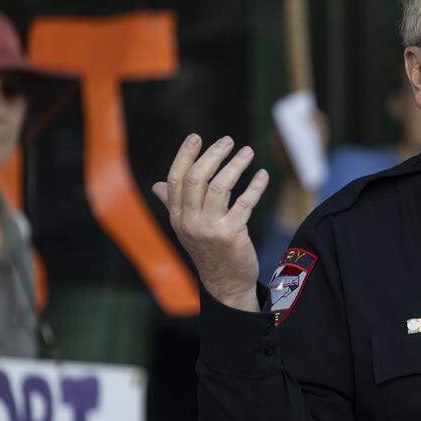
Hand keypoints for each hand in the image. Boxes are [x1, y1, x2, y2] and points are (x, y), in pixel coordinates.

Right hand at [151, 134, 268, 310]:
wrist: (225, 283)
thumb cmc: (208, 250)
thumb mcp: (186, 228)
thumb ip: (173, 204)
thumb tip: (157, 184)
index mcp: (176, 216)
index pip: (175, 179)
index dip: (185, 155)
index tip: (196, 137)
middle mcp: (189, 222)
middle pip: (196, 178)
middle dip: (213, 155)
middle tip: (228, 140)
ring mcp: (209, 229)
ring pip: (220, 186)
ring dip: (236, 165)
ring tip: (248, 152)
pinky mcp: (231, 235)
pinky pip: (245, 203)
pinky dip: (255, 186)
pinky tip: (263, 175)